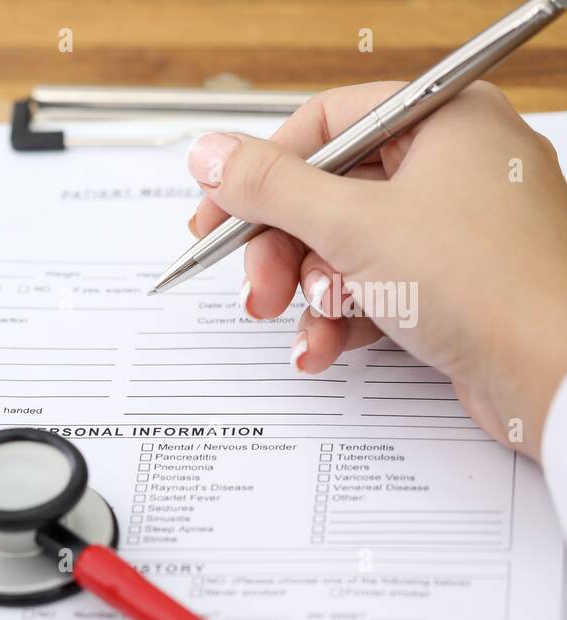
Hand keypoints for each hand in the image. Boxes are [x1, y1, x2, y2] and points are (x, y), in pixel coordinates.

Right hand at [186, 81, 566, 459]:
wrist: (558, 377)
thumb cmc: (487, 285)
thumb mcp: (352, 225)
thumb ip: (270, 187)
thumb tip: (211, 155)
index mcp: (443, 119)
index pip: (324, 124)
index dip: (261, 173)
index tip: (215, 214)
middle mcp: (453, 163)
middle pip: (327, 193)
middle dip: (283, 251)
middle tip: (259, 288)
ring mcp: (455, 226)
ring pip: (344, 247)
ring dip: (311, 293)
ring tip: (311, 324)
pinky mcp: (452, 283)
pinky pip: (374, 286)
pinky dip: (343, 317)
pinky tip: (327, 346)